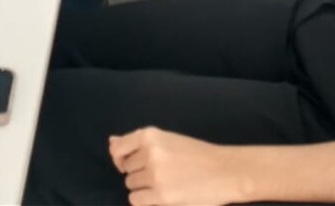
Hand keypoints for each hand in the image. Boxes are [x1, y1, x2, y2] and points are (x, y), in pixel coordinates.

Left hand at [109, 127, 242, 205]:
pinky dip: (145, 201)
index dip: (120, 159)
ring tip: (164, 185)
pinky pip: (136, 200)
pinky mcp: (161, 196)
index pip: (117, 148)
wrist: (224, 171)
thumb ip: (136, 142)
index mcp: (149, 135)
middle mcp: (149, 152)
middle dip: (138, 173)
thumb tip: (110, 142)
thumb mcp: (165, 140)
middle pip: (126, 169)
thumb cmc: (195, 154)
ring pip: (131, 185)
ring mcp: (154, 175)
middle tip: (160, 174)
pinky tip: (160, 197)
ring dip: (143, 188)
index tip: (132, 164)